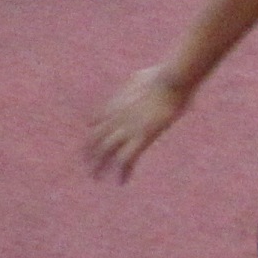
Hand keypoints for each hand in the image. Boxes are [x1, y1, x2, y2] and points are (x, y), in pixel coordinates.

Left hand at [87, 67, 192, 181]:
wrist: (170, 80)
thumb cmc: (162, 75)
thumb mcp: (141, 77)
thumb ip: (136, 84)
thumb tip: (140, 80)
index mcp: (116, 102)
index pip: (96, 120)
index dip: (92, 132)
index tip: (92, 142)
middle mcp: (116, 116)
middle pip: (95, 137)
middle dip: (89, 152)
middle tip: (87, 164)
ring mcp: (127, 127)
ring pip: (105, 150)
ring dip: (99, 165)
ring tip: (95, 177)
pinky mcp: (142, 137)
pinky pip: (127, 159)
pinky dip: (123, 172)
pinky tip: (121, 181)